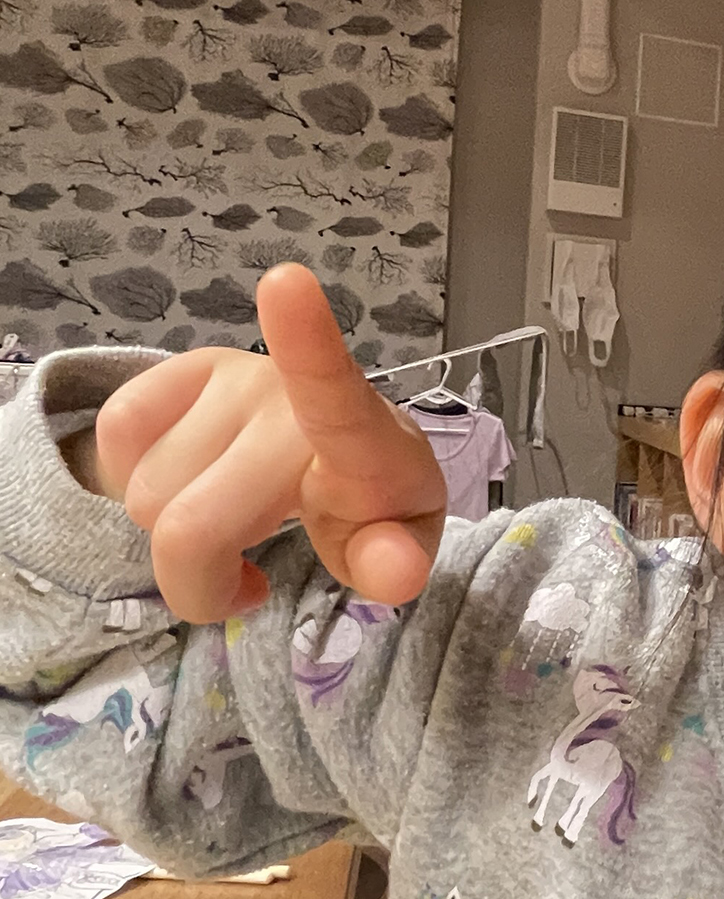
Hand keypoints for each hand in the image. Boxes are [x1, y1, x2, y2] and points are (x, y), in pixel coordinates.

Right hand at [94, 264, 445, 622]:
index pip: (332, 390)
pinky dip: (135, 488)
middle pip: (186, 526)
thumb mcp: (396, 550)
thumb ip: (396, 565)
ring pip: (143, 497)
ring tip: (230, 529)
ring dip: (172, 538)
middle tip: (244, 582)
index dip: (307, 341)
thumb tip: (392, 574)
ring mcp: (228, 374)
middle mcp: (285, 392)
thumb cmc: (371, 506)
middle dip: (198, 582)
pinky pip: (116, 443)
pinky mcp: (177, 369)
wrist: (356, 461)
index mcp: (360, 435)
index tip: (289, 282)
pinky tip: (192, 488)